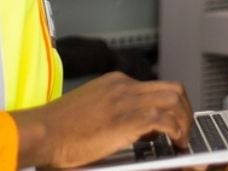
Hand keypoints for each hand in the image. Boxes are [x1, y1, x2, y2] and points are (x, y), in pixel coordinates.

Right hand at [10, 71, 193, 167]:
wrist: (43, 132)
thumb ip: (112, 115)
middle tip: (184, 131)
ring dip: (185, 121)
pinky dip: (177, 133)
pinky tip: (176, 145)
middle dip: (185, 111)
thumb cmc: (56, 129)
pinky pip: (167, 120)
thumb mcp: (89, 113)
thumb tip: (133, 131)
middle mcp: (124, 86)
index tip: (169, 125)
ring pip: (175, 100)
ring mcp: (127, 100)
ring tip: (182, 141)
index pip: (153, 88)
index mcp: (114, 83)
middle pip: (172, 88)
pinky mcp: (129, 119)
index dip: (167, 107)